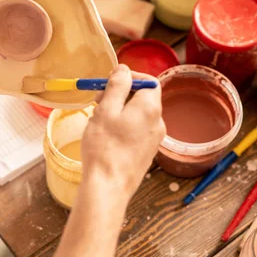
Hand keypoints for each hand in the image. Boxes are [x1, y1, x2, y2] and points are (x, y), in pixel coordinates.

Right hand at [80, 64, 165, 201]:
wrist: (108, 186)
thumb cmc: (104, 147)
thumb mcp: (106, 109)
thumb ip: (117, 86)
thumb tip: (124, 70)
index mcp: (150, 107)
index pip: (148, 81)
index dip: (130, 77)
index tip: (110, 81)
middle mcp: (158, 122)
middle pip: (143, 97)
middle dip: (121, 94)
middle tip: (98, 100)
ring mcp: (154, 139)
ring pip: (138, 115)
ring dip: (120, 110)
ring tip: (99, 119)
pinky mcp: (147, 153)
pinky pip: (137, 130)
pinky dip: (124, 126)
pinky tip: (106, 135)